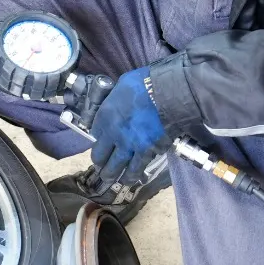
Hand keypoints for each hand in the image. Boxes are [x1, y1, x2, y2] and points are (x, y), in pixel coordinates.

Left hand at [89, 67, 165, 185]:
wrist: (167, 94)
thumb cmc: (145, 84)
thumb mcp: (122, 86)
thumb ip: (115, 100)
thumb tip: (117, 104)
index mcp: (105, 116)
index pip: (95, 134)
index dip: (98, 140)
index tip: (101, 144)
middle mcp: (114, 134)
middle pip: (101, 156)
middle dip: (101, 165)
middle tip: (101, 170)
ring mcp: (130, 146)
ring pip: (117, 167)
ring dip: (114, 175)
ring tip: (113, 180)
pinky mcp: (147, 152)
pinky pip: (138, 167)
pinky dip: (134, 175)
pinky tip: (132, 179)